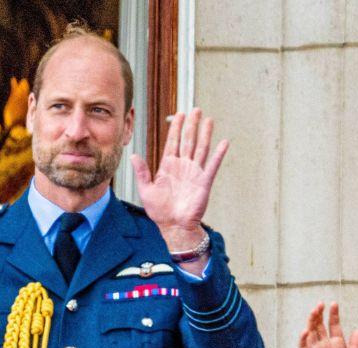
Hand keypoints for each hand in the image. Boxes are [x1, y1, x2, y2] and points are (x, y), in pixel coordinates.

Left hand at [131, 108, 228, 251]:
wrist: (173, 226)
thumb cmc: (160, 211)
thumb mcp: (146, 189)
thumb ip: (142, 172)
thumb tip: (133, 155)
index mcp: (168, 166)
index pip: (173, 142)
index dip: (175, 128)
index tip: (178, 115)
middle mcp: (183, 166)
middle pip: (188, 140)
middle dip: (191, 125)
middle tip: (195, 110)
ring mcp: (194, 173)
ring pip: (200, 148)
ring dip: (205, 134)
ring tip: (208, 120)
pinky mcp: (204, 182)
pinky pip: (212, 166)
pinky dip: (218, 154)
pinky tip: (223, 143)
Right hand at [300, 302, 357, 347]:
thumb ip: (354, 347)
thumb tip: (357, 330)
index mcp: (338, 344)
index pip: (334, 325)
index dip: (334, 314)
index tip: (334, 304)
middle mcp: (326, 345)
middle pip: (320, 326)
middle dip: (319, 315)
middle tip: (320, 304)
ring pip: (311, 332)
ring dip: (311, 322)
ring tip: (313, 312)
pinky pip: (304, 346)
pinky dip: (303, 338)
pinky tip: (305, 331)